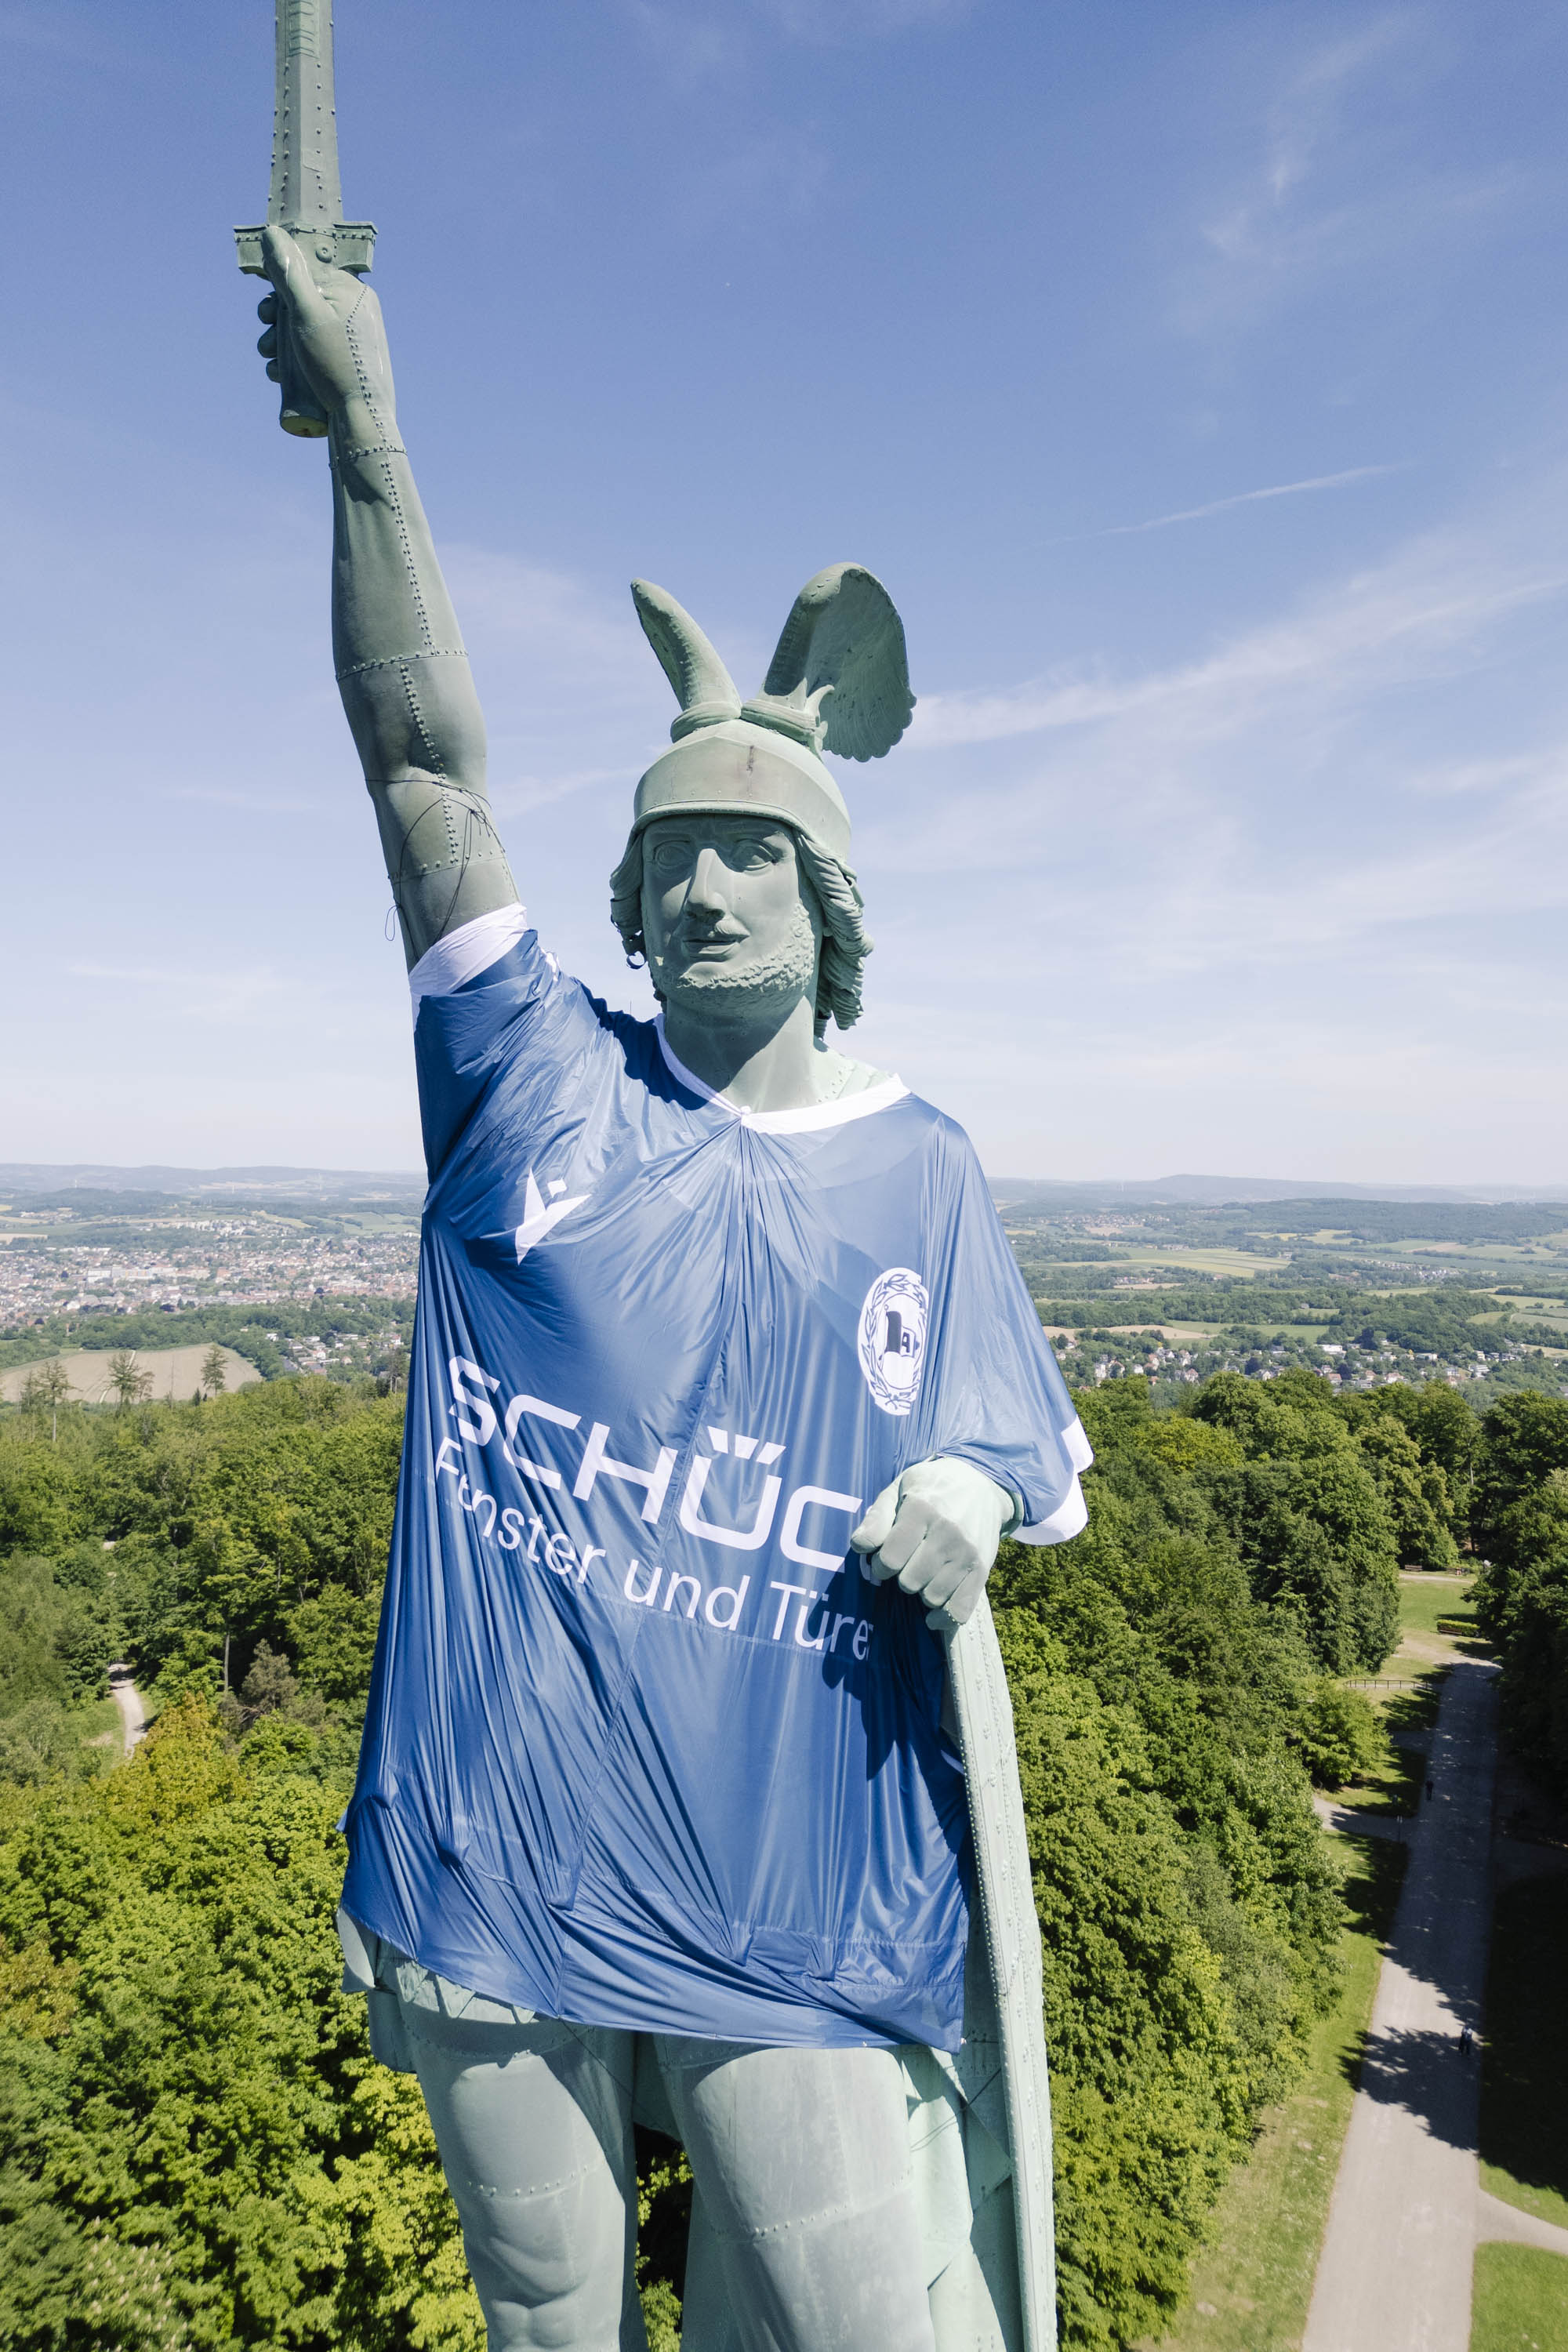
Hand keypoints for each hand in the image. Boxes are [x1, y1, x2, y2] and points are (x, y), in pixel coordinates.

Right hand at [255, 224, 395, 423]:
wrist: (362, 419)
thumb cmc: (335, 363)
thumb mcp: (306, 313)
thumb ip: (289, 273)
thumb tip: (272, 233)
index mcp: (351, 291)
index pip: (307, 275)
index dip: (279, 291)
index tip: (266, 312)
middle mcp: (354, 311)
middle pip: (301, 304)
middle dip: (274, 323)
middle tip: (265, 341)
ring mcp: (350, 338)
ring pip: (303, 330)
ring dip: (277, 344)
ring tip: (271, 364)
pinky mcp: (345, 363)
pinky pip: (314, 352)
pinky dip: (293, 361)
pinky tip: (280, 376)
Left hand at [850, 1456, 1014, 1635]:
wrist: (980, 1484)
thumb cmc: (930, 1489)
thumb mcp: (898, 1490)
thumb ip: (877, 1518)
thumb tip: (859, 1546)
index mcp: (922, 1510)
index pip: (890, 1559)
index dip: (879, 1564)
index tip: (884, 1558)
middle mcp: (947, 1533)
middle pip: (909, 1582)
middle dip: (900, 1576)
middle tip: (907, 1563)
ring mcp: (967, 1554)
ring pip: (931, 1597)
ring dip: (921, 1592)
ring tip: (924, 1573)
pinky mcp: (982, 1570)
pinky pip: (960, 1610)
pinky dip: (943, 1618)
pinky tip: (933, 1615)